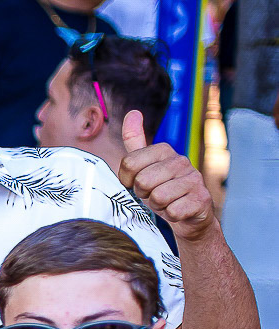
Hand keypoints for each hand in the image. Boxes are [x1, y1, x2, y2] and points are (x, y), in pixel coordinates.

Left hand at [118, 110, 217, 242]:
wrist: (188, 215)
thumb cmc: (161, 189)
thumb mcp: (144, 165)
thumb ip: (135, 141)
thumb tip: (132, 113)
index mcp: (164, 151)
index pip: (128, 163)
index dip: (127, 180)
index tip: (136, 183)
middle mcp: (181, 161)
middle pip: (142, 181)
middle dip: (143, 194)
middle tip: (153, 194)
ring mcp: (194, 179)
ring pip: (158, 197)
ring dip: (158, 206)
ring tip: (167, 202)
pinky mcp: (202, 199)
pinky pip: (173, 211)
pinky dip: (172, 216)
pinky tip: (178, 210)